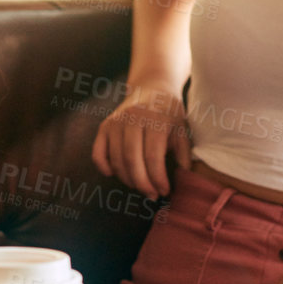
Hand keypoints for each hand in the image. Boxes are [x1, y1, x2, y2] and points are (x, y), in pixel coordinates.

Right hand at [91, 83, 191, 199]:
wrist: (152, 88)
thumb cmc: (170, 113)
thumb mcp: (182, 129)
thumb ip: (184, 152)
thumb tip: (185, 177)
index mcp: (154, 118)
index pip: (153, 157)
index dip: (158, 179)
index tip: (165, 191)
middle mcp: (132, 118)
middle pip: (132, 160)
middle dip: (142, 184)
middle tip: (152, 195)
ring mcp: (115, 121)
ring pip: (116, 160)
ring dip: (128, 180)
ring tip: (141, 187)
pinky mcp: (104, 126)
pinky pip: (98, 153)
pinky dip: (104, 167)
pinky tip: (115, 175)